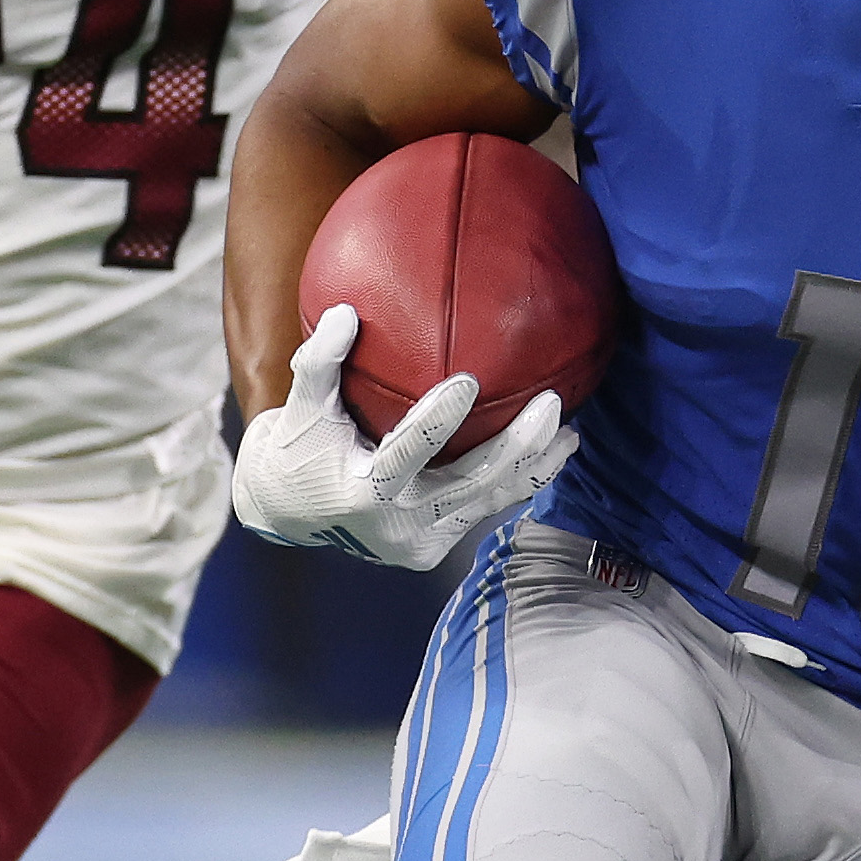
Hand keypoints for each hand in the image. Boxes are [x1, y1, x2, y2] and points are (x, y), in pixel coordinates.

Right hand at [229, 304, 568, 571]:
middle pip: (470, 483)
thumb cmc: (296, 449)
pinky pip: (485, 510)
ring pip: (489, 501)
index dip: (439, 420)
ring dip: (533, 468)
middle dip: (516, 446)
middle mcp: (397, 524)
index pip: (408, 452)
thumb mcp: (298, 408)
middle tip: (551, 403)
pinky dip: (518, 482)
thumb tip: (345, 312)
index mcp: (363, 491)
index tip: (470, 381)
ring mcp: (422, 541)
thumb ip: (319, 362)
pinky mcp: (437, 548)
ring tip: (571, 434)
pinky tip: (552, 454)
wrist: (288, 513)